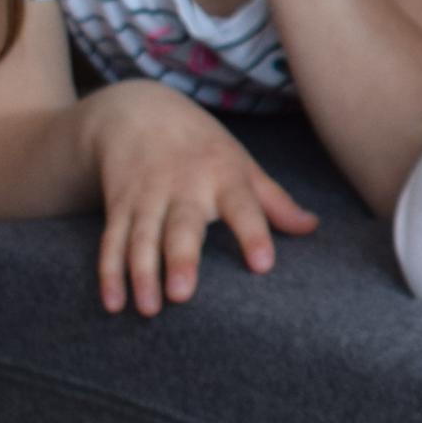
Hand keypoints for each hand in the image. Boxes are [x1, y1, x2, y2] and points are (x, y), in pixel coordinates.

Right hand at [84, 80, 316, 313]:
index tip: (263, 265)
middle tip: (182, 295)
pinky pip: (112, 241)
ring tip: (149, 310)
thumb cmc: (203, 146)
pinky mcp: (118, 207)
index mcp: (223, 177)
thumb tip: (313, 227)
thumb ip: (275, 201)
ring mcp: (146, 197)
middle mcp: (183, 188)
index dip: (253, 234)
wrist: (136, 112)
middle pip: (181, 226)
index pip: (243, 207)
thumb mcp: (243, 164)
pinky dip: (108, 273)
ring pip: (142, 239)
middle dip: (180, 258)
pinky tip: (112, 304)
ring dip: (142, 274)